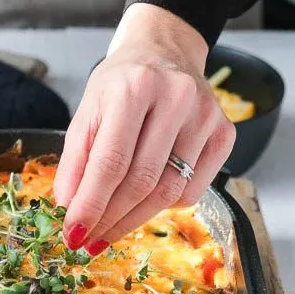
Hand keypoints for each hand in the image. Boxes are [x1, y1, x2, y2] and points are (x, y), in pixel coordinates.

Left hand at [53, 4, 235, 254]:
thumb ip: (75, 163)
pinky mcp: (225, 134)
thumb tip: (70, 212)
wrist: (164, 52)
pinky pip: (192, 191)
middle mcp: (176, 98)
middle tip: (90, 241)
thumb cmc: (121, 85)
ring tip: (110, 229)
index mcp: (133, 88)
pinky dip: (164, 206)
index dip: (91, 205)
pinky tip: (145, 200)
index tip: (73, 234)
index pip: (110, 163)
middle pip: (142, 183)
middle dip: (111, 220)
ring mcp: (206, 117)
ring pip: (169, 193)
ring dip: (134, 220)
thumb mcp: (87, 114)